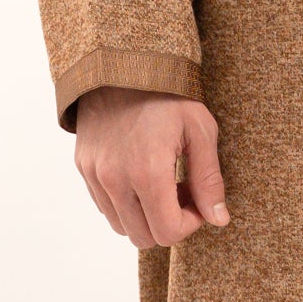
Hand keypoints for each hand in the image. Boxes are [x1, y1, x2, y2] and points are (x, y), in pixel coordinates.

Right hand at [72, 87, 228, 249]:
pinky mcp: (84, 168)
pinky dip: (125, 204)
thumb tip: (219, 220)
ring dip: (145, 216)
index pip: (168, 233)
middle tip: (182, 194)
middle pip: (143, 237)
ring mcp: (95, 175)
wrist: (123, 64)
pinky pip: (105, 206)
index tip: (199, 202)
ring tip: (162, 185)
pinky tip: (141, 176)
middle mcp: (115, 179)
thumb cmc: (168, 94)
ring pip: (121, 226)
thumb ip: (209, 180)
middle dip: (168, 224)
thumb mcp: (200, 131)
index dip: (190, 225)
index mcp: (148, 172)